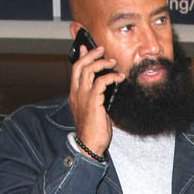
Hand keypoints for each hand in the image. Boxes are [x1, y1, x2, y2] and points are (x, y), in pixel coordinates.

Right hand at [68, 43, 124, 157]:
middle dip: (90, 54)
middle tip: (101, 49)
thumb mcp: (91, 110)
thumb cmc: (92, 131)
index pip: (75, 71)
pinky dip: (111, 77)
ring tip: (112, 62)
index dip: (81, 57)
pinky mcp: (93, 101)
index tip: (86, 48)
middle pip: (80, 66)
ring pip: (89, 70)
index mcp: (74, 95)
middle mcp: (76, 93)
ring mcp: (83, 97)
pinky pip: (101, 82)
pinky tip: (119, 78)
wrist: (89, 144)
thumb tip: (103, 90)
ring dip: (102, 63)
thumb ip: (94, 98)